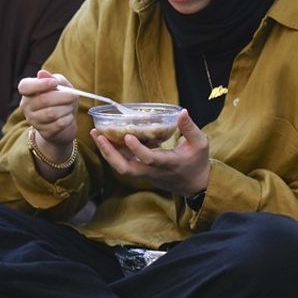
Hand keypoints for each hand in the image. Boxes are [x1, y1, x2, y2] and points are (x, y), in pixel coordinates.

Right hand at [17, 70, 78, 160]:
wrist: (64, 123)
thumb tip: (42, 73)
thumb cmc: (61, 100)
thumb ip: (54, 79)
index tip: (55, 83)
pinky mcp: (44, 132)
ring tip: (70, 106)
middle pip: (43, 100)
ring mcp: (33, 121)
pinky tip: (69, 116)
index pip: (25, 86)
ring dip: (66, 108)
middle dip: (63, 97)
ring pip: (51, 113)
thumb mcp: (61, 86)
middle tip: (73, 96)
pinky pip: (58, 124)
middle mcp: (26, 106)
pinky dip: (68, 119)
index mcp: (27, 91)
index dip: (40, 84)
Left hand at [90, 110, 209, 196]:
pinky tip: (106, 139)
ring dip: (107, 153)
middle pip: (126, 169)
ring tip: (96, 135)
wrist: (195, 185)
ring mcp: (146, 175)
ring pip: (122, 168)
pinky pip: (125, 165)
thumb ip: (190, 128)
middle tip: (98, 136)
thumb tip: (182, 112)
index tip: (127, 136)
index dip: (138, 149)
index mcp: (168, 163)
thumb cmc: (198, 162)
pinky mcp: (143, 174)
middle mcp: (153, 171)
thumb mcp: (201, 143)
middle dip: (109, 153)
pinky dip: (114, 153)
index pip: (150, 159)